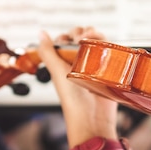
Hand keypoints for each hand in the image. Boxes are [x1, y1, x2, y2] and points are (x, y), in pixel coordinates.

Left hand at [37, 27, 118, 147]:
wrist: (92, 117)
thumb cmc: (72, 99)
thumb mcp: (57, 72)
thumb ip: (48, 52)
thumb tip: (41, 33)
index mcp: (64, 62)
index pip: (65, 40)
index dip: (67, 36)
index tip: (68, 40)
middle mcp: (80, 63)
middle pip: (83, 38)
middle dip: (82, 32)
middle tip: (81, 40)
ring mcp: (95, 65)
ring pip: (97, 42)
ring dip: (95, 35)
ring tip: (92, 38)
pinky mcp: (109, 69)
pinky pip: (110, 51)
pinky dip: (108, 44)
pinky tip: (104, 45)